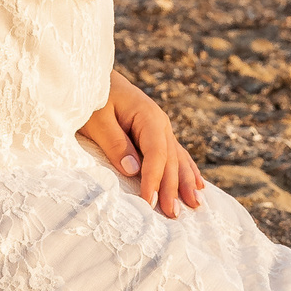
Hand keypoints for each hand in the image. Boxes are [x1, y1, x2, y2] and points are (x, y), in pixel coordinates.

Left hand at [79, 70, 204, 219]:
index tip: (149, 203)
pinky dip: (187, 170)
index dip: (154, 179)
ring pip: (178, 159)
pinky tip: (198, 185)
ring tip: (195, 206)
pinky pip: (175, 155)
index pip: (156, 154)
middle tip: (173, 215)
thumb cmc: (92, 96)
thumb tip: (134, 170)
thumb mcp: (97, 119)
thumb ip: (115, 143)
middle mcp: (160, 123)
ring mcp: (160, 128)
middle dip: (173, 188)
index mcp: (148, 116)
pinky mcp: (155, 134)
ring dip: (186, 183)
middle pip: (170, 160)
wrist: (93, 75)